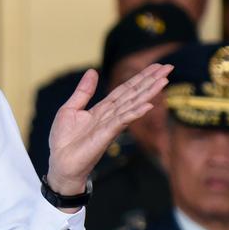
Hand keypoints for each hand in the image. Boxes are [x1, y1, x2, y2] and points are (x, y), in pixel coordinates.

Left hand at [46, 63, 172, 195]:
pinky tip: (148, 104)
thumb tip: (92, 71)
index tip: (156, 66)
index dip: (140, 77)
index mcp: (102, 109)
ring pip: (132, 105)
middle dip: (150, 81)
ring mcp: (110, 125)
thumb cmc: (64, 140)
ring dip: (148, 93)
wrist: (60, 163)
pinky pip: (122, 121)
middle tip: (168, 67)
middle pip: (133, 94)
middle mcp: (110, 115)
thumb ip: (83, 91)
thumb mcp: (70, 109)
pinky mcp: (106, 135)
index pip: (125, 90)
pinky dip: (135, 112)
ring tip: (164, 80)